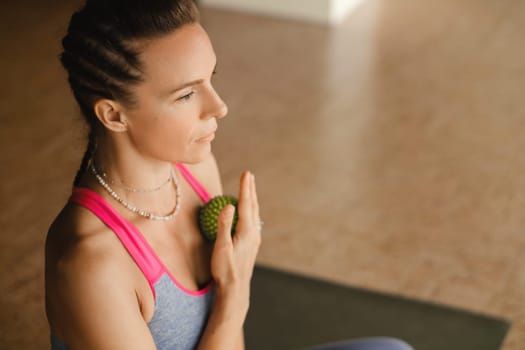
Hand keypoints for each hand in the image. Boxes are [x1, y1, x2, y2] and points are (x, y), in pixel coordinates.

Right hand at [210, 171, 260, 306]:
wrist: (236, 289)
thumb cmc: (225, 269)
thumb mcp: (221, 247)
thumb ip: (224, 226)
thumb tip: (228, 206)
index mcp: (247, 231)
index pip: (246, 204)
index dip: (245, 188)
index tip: (246, 174)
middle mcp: (254, 233)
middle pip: (253, 206)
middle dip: (250, 189)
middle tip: (248, 175)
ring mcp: (255, 239)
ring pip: (254, 214)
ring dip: (251, 199)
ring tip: (249, 189)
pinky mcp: (252, 244)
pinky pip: (253, 221)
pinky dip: (250, 210)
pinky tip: (248, 212)